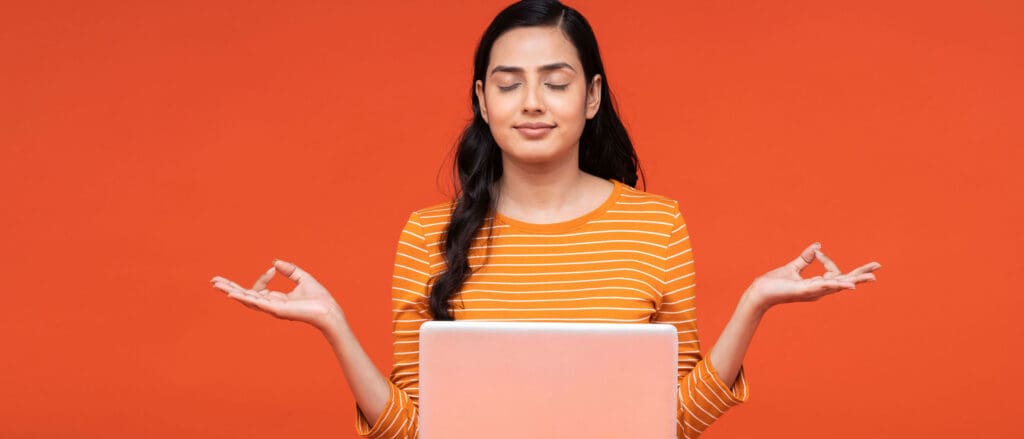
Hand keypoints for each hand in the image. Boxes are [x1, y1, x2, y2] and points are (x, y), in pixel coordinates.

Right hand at [210, 259, 344, 333]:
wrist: (328, 310)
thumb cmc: (319, 298)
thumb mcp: (303, 278)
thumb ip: (290, 270)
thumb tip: (275, 262)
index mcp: (276, 299)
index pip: (259, 289)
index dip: (262, 278)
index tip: (273, 269)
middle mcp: (271, 305)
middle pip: (245, 296)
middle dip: (230, 288)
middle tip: (213, 281)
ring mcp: (272, 309)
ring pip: (246, 299)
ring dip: (231, 291)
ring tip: (216, 285)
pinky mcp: (276, 310)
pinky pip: (256, 303)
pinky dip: (243, 298)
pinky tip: (231, 294)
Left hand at [745, 242, 880, 311]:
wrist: (760, 292)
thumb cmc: (774, 283)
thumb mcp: (793, 267)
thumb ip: (805, 258)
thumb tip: (817, 246)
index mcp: (817, 284)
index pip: (833, 271)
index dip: (827, 259)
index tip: (817, 251)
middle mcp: (819, 290)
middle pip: (845, 281)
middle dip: (861, 274)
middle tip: (878, 267)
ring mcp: (814, 291)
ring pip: (839, 285)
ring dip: (855, 280)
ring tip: (872, 277)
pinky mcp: (806, 291)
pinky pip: (825, 287)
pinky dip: (838, 285)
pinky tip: (850, 286)